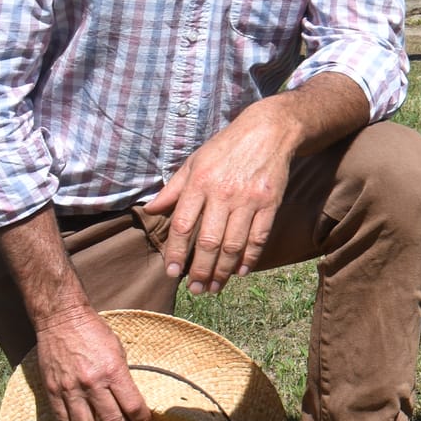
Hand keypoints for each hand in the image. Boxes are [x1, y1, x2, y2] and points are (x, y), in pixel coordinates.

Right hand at [32, 306, 152, 420]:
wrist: (61, 320)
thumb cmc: (94, 333)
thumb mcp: (118, 351)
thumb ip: (122, 378)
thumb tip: (130, 402)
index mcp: (113, 372)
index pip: (132, 405)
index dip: (141, 420)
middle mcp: (92, 384)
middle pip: (112, 420)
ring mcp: (70, 389)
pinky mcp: (52, 390)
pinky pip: (63, 417)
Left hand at [145, 105, 301, 294]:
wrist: (269, 131)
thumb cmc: (226, 147)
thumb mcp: (194, 162)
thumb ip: (173, 189)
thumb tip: (151, 209)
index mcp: (199, 183)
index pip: (182, 225)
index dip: (175, 252)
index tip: (171, 272)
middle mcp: (223, 193)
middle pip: (208, 242)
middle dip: (200, 270)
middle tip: (195, 290)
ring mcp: (248, 200)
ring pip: (233, 244)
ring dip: (222, 270)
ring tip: (214, 287)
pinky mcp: (270, 203)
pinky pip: (258, 237)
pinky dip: (250, 258)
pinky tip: (241, 271)